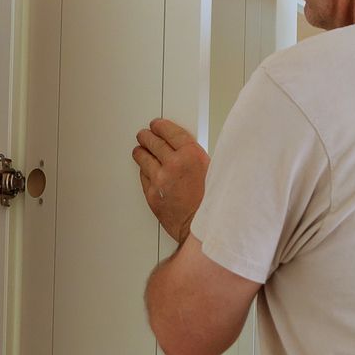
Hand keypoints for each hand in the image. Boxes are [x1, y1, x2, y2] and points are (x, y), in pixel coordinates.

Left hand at [133, 118, 208, 242]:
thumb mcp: (213, 171)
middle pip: (153, 142)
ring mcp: (160, 181)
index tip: (157, 125)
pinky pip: (143, 177)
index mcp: (192, 155)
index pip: (170, 132)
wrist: (203, 229)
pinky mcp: (152, 195)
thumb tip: (182, 149)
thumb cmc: (212, 203)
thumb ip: (195, 157)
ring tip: (140, 150)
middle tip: (145, 135)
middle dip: (147, 137)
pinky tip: (146, 169)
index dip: (161, 126)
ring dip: (141, 152)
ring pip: (143, 158)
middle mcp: (173, 165)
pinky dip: (144, 171)